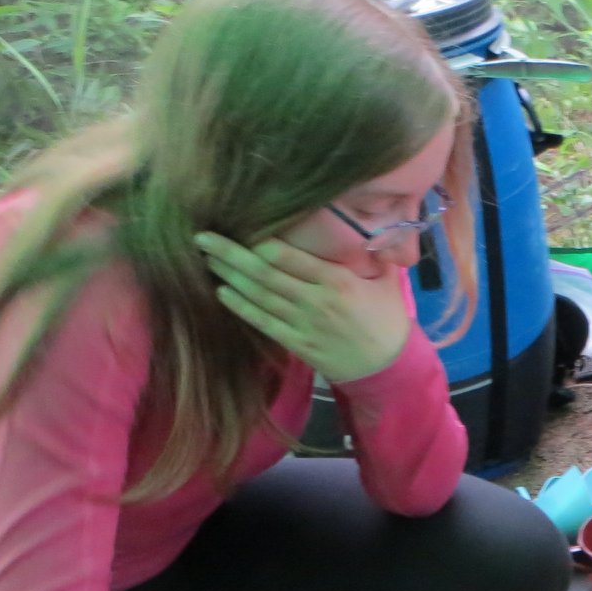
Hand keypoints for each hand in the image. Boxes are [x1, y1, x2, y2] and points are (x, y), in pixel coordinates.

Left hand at [195, 233, 409, 382]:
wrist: (388, 367)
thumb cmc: (388, 318)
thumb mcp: (386, 280)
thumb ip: (371, 252)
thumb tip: (363, 223)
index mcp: (337, 281)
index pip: (290, 257)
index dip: (260, 242)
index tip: (240, 226)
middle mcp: (316, 301)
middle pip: (265, 273)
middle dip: (231, 254)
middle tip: (203, 237)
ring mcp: (304, 324)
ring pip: (259, 296)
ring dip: (230, 277)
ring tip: (207, 259)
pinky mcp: (298, 344)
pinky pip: (263, 323)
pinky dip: (241, 307)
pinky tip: (222, 292)